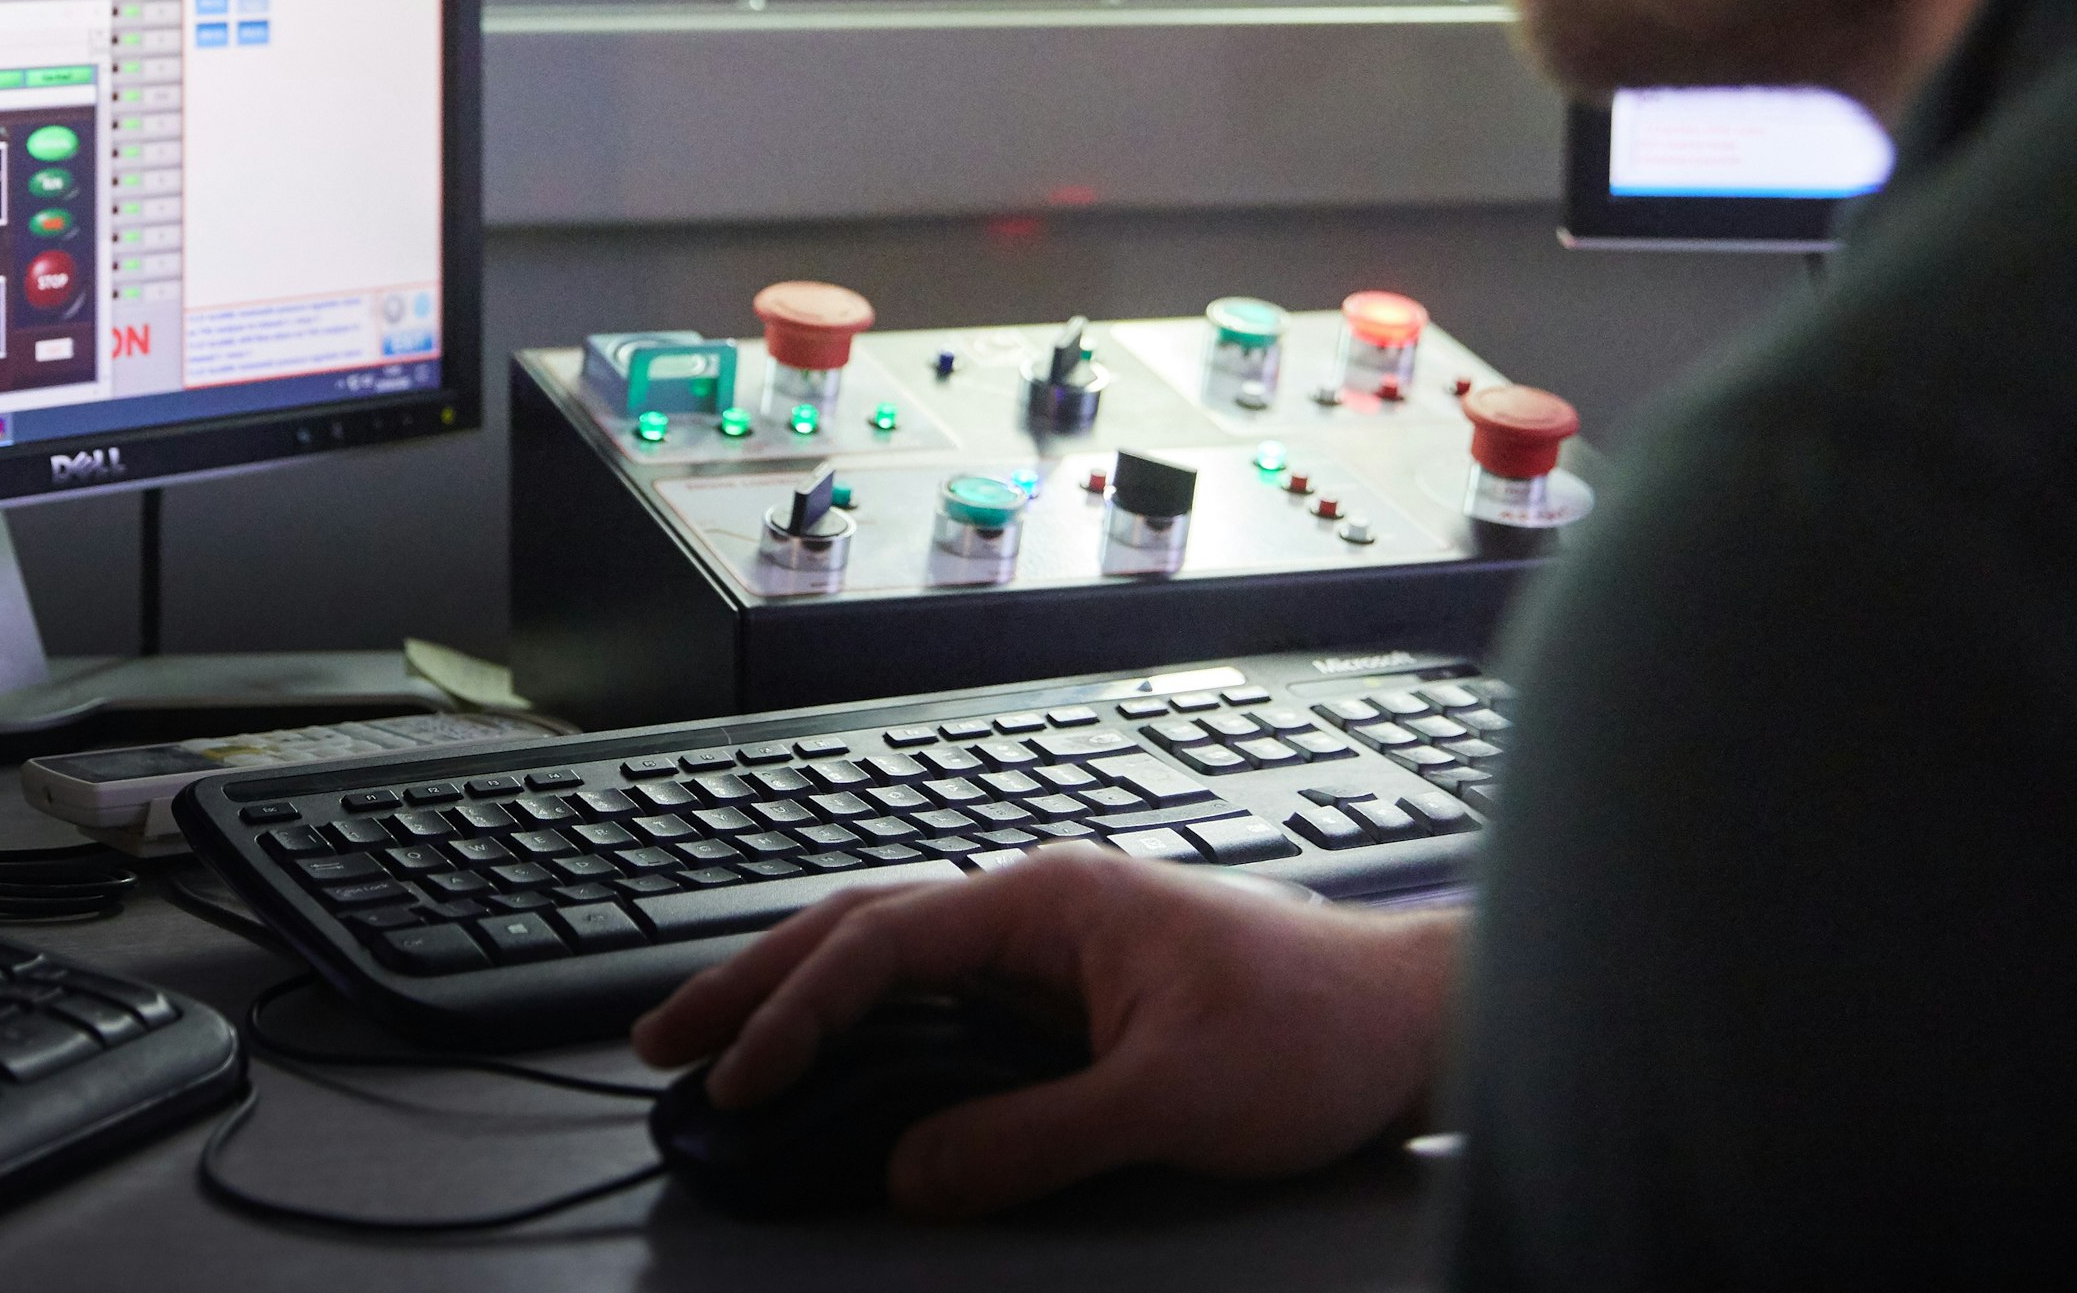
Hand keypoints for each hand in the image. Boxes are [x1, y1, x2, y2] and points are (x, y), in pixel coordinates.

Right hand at [629, 849, 1460, 1219]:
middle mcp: (1038, 910)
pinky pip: (942, 1008)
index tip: (745, 1078)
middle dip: (754, 986)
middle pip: (860, 933)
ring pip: (893, 964)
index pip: (886, 941)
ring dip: (801, 1006)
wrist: (1412, 1024)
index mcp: (1051, 901)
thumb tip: (912, 1176)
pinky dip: (867, 1034)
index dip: (800, 1010)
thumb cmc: (1318, 1031)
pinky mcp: (1068, 999)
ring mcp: (1050, 951)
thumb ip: (1033, 1139)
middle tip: (664, 1043)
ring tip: (717, 1056)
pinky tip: (828, 1071)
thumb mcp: (1171, 1100)